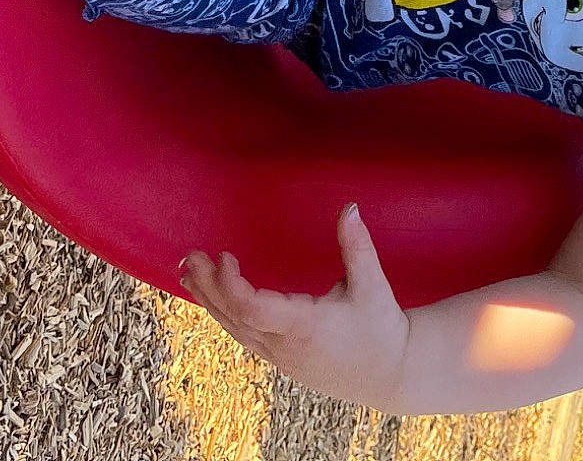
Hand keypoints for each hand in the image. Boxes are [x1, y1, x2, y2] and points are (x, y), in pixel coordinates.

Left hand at [180, 203, 411, 405]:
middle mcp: (285, 346)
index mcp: (305, 327)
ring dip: (210, 301)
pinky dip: (224, 315)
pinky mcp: (281, 360)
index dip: (230, 283)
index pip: (252, 308)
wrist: (393, 375)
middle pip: (234, 317)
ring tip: (189, 275)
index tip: (225, 255)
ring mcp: (281, 357)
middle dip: (208, 286)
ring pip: (234, 330)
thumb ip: (356, 246)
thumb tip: (349, 207)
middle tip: (190, 256)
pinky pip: (243, 336)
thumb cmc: (383, 330)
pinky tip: (214, 300)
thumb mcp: (373, 286)